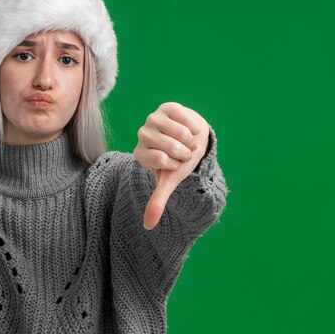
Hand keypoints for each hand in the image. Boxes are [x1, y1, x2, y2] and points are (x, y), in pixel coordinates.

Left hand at [133, 102, 208, 229]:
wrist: (192, 140)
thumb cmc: (179, 161)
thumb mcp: (169, 182)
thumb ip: (157, 201)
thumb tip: (147, 226)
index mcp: (140, 154)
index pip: (162, 161)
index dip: (176, 163)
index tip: (174, 163)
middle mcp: (142, 135)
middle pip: (171, 147)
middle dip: (185, 152)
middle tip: (183, 152)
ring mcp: (152, 119)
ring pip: (180, 133)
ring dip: (191, 140)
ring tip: (187, 141)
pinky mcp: (166, 107)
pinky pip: (185, 119)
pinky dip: (193, 127)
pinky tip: (189, 128)